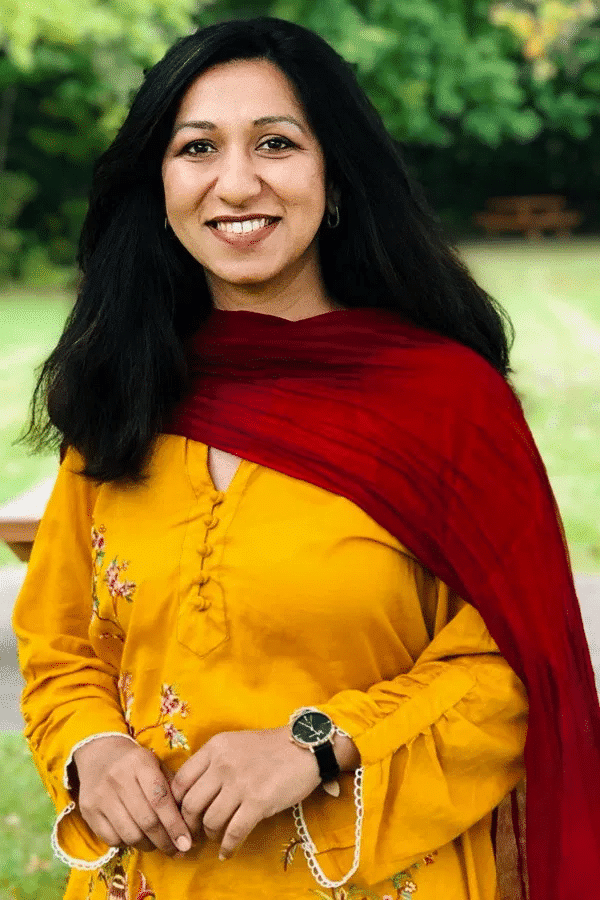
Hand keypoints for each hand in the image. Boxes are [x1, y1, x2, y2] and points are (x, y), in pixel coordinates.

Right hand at [73, 735, 191, 856]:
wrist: (99, 754)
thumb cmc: (135, 763)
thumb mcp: (156, 765)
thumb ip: (172, 788)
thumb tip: (187, 823)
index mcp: (140, 763)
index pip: (161, 800)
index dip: (175, 825)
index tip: (186, 843)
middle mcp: (118, 778)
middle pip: (147, 821)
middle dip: (165, 841)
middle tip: (176, 850)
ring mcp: (101, 796)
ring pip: (130, 834)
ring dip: (148, 845)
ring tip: (157, 844)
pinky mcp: (88, 811)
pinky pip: (112, 840)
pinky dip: (128, 844)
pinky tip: (136, 837)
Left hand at [170, 726, 321, 859]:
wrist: (305, 747)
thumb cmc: (270, 747)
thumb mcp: (235, 743)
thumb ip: (214, 762)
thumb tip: (194, 791)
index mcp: (215, 747)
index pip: (180, 780)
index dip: (176, 803)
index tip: (181, 814)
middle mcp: (223, 765)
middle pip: (190, 804)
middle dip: (189, 824)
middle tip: (195, 832)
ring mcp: (240, 784)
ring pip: (210, 820)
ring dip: (210, 835)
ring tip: (216, 837)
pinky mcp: (258, 802)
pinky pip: (234, 832)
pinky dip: (228, 847)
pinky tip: (227, 852)